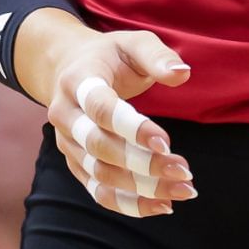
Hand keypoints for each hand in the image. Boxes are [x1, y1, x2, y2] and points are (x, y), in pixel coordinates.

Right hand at [43, 29, 195, 217]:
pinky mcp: (75, 163)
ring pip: (99, 174)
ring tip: (183, 190)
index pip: (101, 109)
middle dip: (142, 164)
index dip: (131, 128)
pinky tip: (162, 205)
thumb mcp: (134, 42)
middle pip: (99, 147)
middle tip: (184, 171)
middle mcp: (65, 115)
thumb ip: (157, 56)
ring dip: (141, 188)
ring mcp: (66, 143)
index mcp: (78, 81)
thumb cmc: (111, 55)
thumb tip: (183, 73)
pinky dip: (128, 203)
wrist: (69, 69)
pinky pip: (97, 191)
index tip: (166, 142)